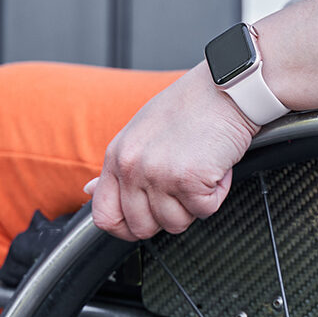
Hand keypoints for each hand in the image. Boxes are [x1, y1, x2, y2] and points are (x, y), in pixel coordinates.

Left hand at [88, 64, 258, 240]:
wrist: (226, 88)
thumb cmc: (191, 105)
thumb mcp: (142, 132)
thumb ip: (119, 166)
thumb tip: (91, 191)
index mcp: (118, 155)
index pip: (104, 215)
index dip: (125, 228)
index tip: (143, 221)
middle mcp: (132, 167)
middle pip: (142, 227)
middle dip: (168, 214)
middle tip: (182, 188)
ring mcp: (159, 175)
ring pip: (175, 223)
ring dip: (195, 203)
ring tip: (200, 169)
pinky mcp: (189, 180)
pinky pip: (205, 210)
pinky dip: (217, 193)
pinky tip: (215, 166)